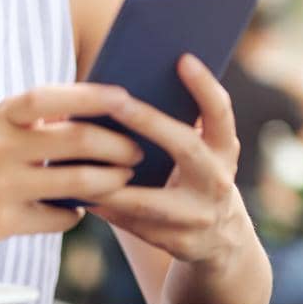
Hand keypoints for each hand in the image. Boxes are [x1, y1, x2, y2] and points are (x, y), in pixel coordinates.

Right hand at [0, 84, 145, 247]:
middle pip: (77, 141)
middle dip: (118, 146)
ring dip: (110, 181)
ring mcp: (3, 187)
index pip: (52, 97)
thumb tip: (95, 108)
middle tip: (137, 150)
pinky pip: (60, 219)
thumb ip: (37, 117)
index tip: (125, 97)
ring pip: (77, 183)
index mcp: (1, 117)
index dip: (92, 95)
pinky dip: (77, 213)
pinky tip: (79, 208)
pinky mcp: (4, 223)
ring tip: (123, 178)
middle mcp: (1, 147)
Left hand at [89, 54, 254, 267]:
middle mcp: (218, 181)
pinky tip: (78, 191)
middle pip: (185, 147)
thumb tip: (124, 86)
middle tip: (115, 98)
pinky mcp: (179, 244)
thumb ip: (179, 123)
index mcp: (224, 149)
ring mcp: (200, 216)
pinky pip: (133, 225)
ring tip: (78, 154)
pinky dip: (105, 207)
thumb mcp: (203, 151)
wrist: (222, 242)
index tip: (183, 58)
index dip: (204, 86)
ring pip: (149, 199)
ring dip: (111, 179)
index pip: (220, 112)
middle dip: (149, 121)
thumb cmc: (196, 177)